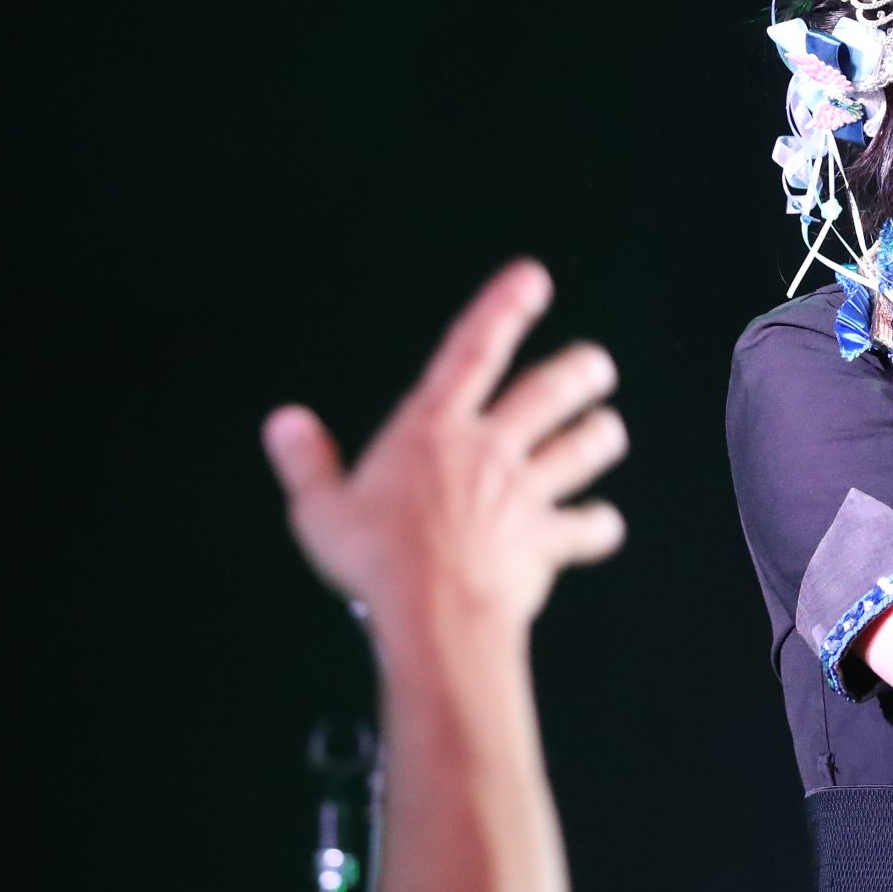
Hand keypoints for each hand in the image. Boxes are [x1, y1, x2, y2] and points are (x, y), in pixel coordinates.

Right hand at [262, 260, 626, 648]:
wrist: (436, 613)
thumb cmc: (376, 562)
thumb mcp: (321, 512)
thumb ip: (308, 463)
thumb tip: (284, 423)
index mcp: (433, 430)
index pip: (472, 351)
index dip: (503, 309)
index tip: (533, 278)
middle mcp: (488, 450)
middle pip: (549, 393)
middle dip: (580, 372)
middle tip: (598, 365)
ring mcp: (525, 493)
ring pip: (582, 449)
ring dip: (599, 437)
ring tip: (608, 430)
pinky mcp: (547, 539)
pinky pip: (587, 528)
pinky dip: (598, 527)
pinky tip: (602, 527)